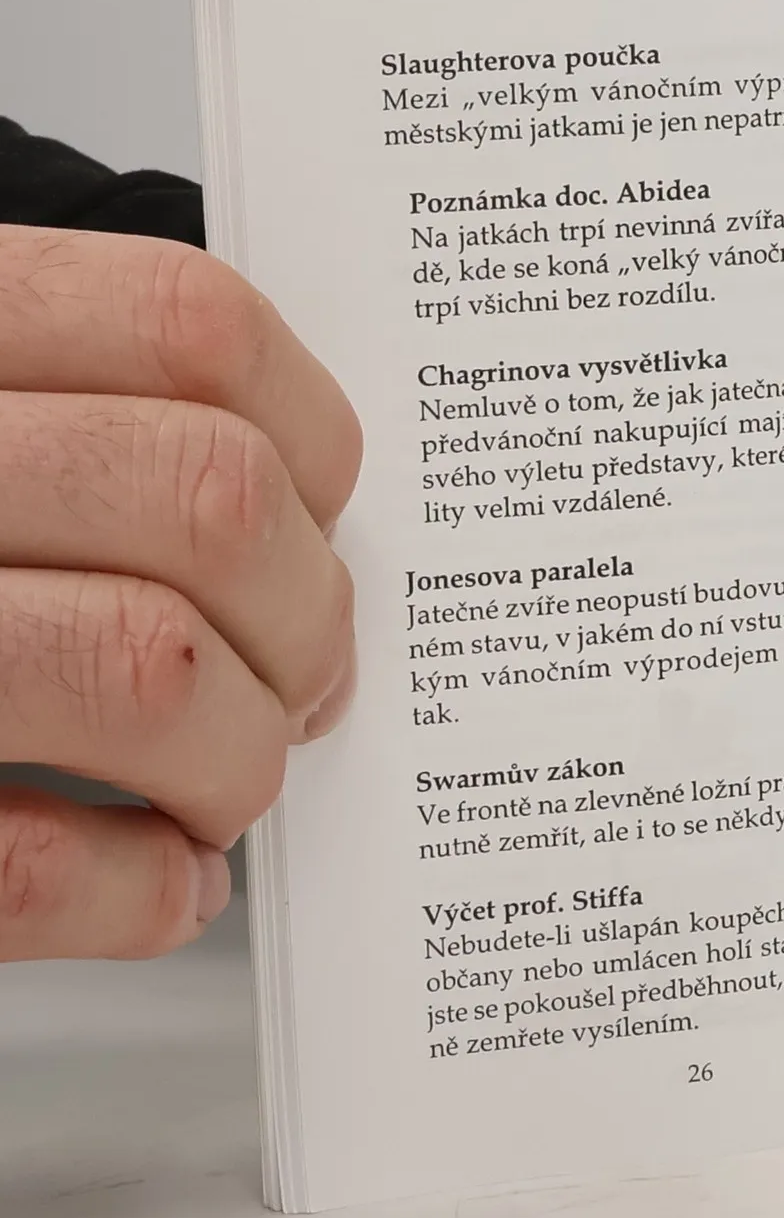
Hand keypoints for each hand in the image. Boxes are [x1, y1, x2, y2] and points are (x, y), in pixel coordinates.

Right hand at [0, 224, 359, 959]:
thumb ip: (83, 431)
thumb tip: (298, 531)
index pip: (189, 328)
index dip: (308, 441)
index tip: (319, 518)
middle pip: (209, 500)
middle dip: (305, 620)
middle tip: (299, 682)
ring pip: (149, 670)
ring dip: (236, 755)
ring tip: (218, 784)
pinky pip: (30, 862)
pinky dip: (140, 890)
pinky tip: (156, 881)